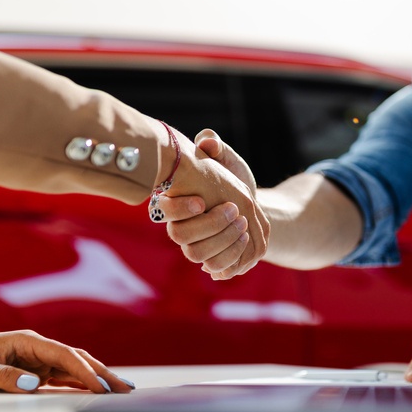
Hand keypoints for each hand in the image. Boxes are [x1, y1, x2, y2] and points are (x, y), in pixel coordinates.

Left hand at [0, 329, 134, 393]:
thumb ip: (6, 378)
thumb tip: (34, 384)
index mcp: (27, 341)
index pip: (64, 355)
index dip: (84, 371)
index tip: (100, 387)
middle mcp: (37, 348)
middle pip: (77, 359)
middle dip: (102, 373)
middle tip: (127, 388)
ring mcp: (37, 359)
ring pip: (74, 368)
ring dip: (97, 378)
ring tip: (121, 390)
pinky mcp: (34, 371)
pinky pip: (62, 377)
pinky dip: (81, 384)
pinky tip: (97, 391)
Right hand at [160, 129, 268, 279]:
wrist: (248, 205)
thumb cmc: (231, 177)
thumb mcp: (226, 157)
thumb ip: (215, 146)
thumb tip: (206, 141)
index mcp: (176, 202)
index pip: (163, 210)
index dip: (180, 208)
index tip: (202, 200)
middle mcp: (181, 227)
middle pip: (182, 237)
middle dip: (213, 225)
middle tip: (237, 212)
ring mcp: (196, 245)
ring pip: (199, 257)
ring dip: (225, 243)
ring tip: (245, 227)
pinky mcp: (214, 259)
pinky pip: (216, 270)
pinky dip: (232, 263)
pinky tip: (245, 245)